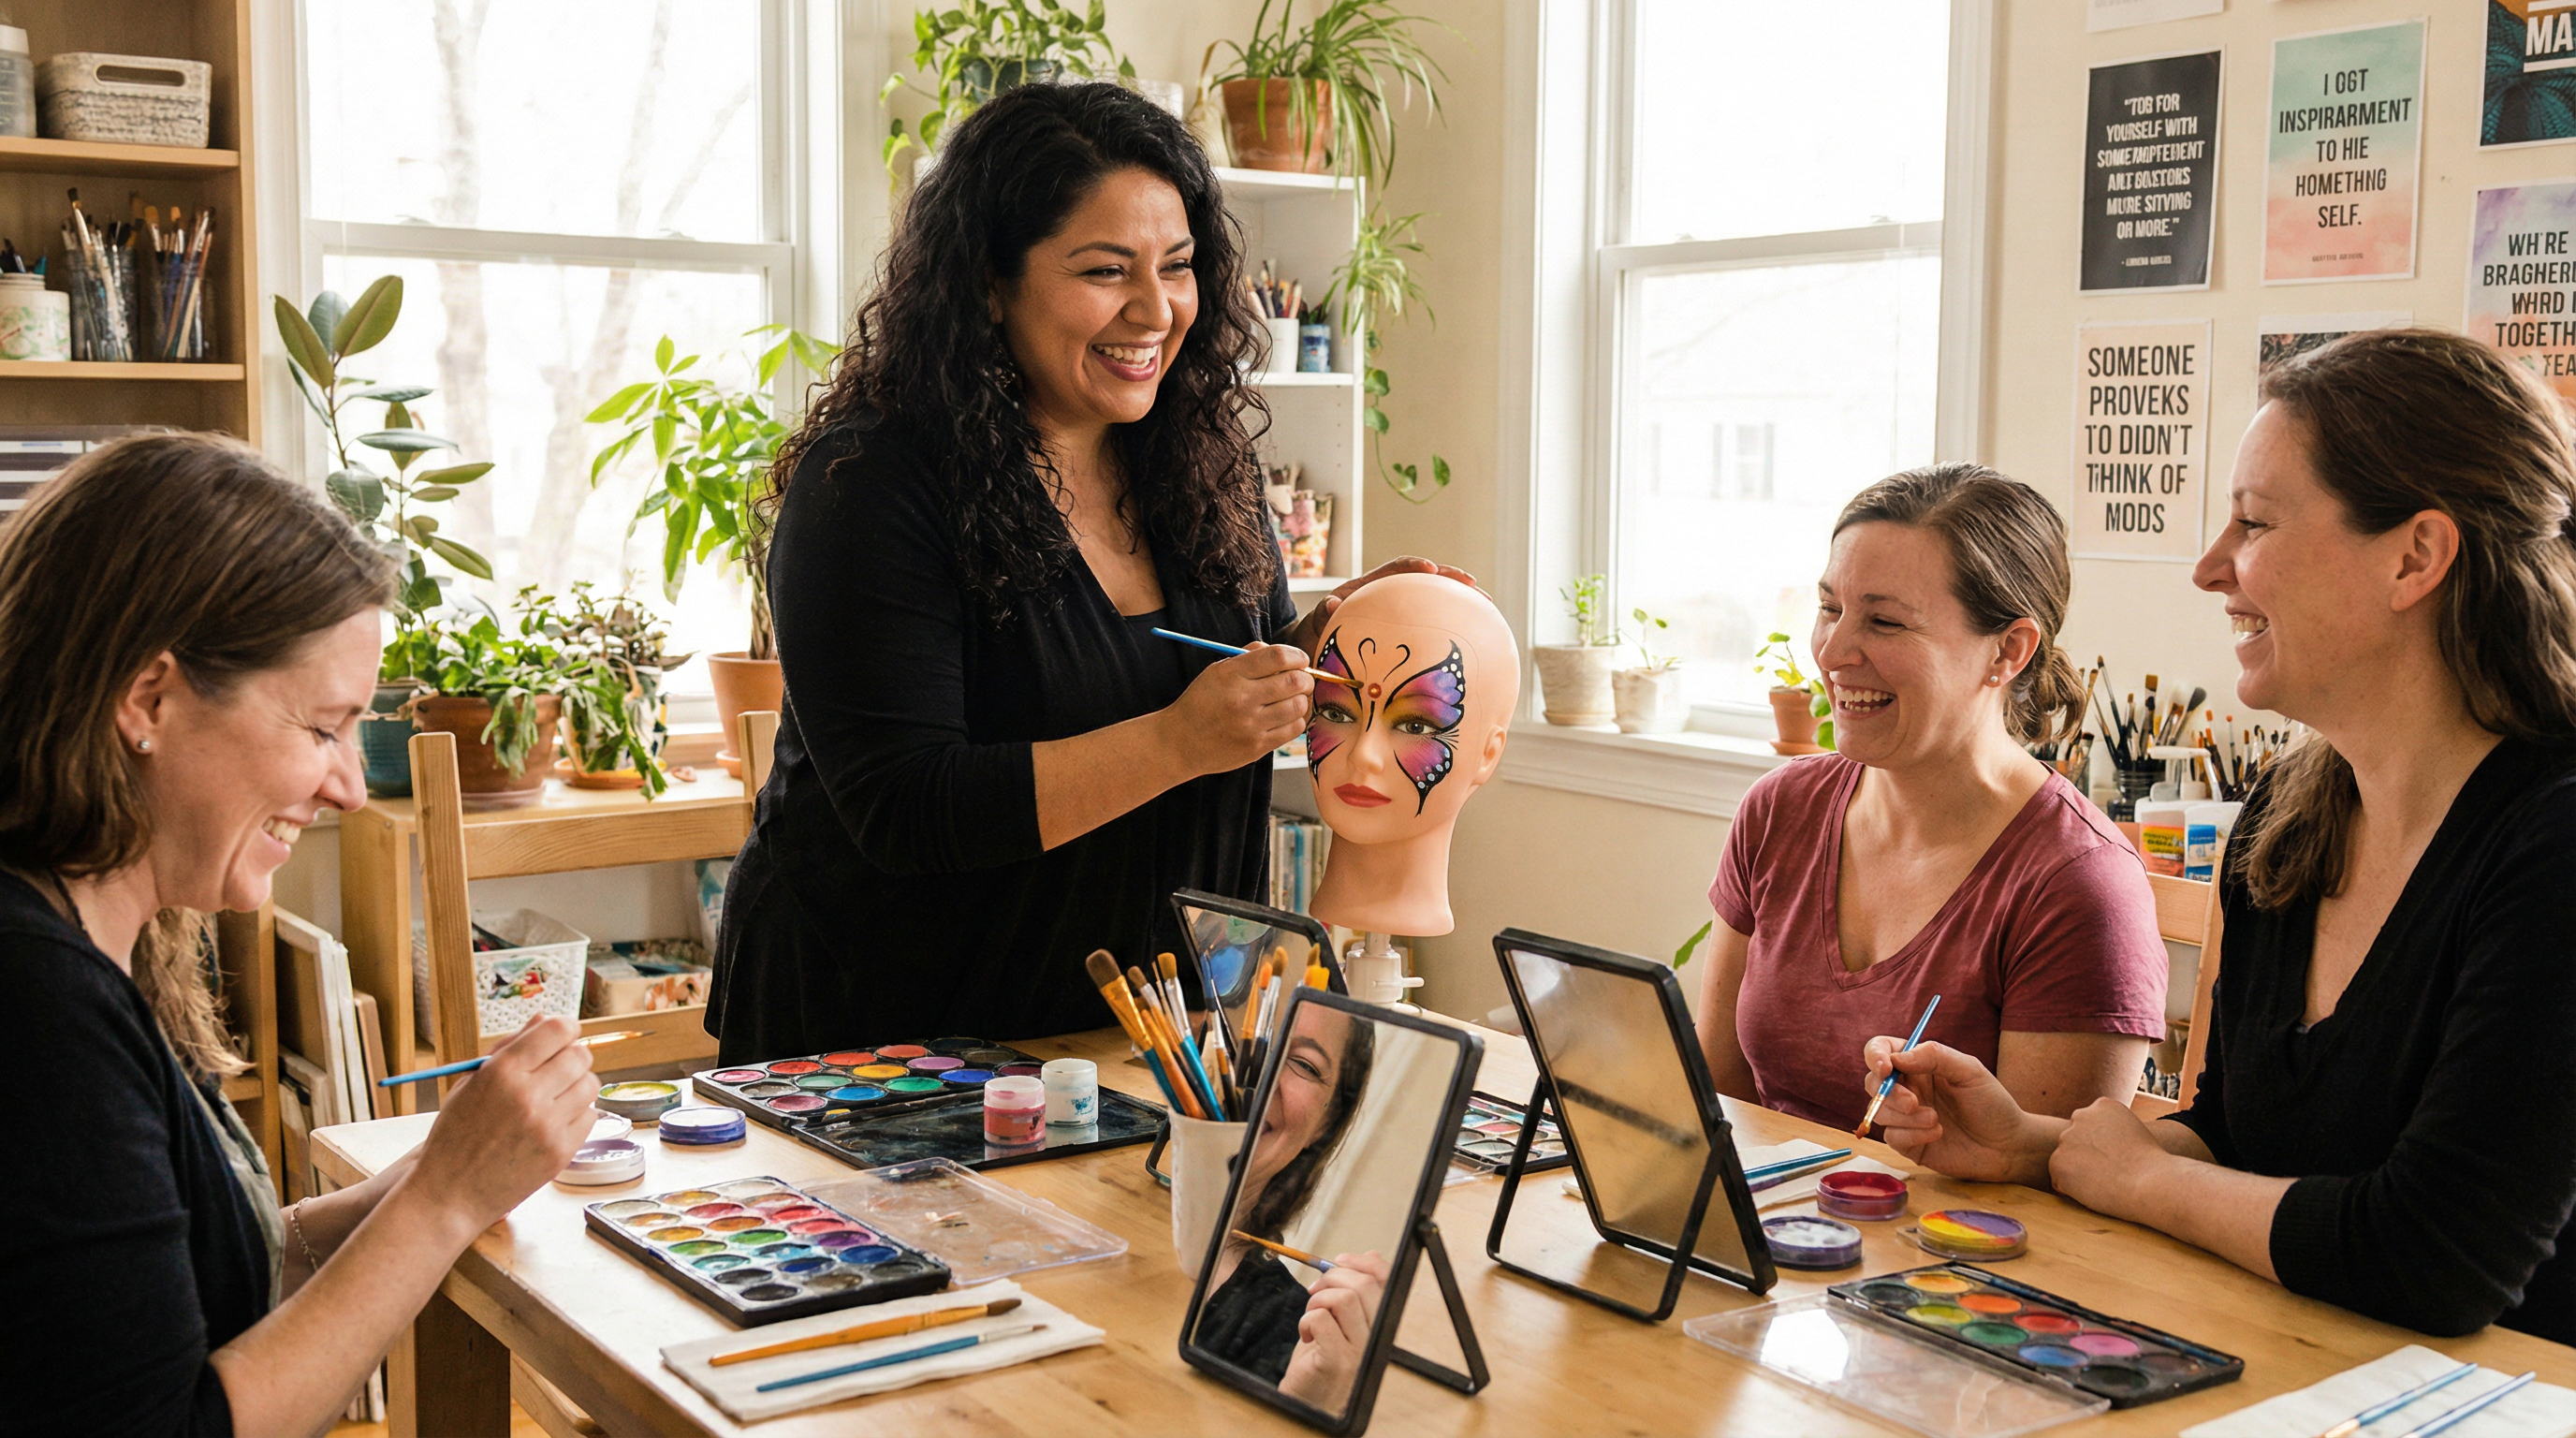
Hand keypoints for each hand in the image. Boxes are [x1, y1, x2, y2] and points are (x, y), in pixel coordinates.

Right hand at [401, 1016, 596, 1232]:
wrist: (449, 1193)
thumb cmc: (456, 1135)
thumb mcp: (470, 1084)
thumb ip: (509, 1048)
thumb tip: (545, 1019)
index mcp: (502, 1072)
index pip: (558, 1029)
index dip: (565, 1028)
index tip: (563, 1035)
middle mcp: (529, 1095)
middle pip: (580, 1055)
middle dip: (573, 1056)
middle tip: (559, 1067)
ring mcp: (548, 1125)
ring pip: (590, 1085)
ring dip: (577, 1085)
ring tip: (554, 1096)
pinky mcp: (561, 1151)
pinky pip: (590, 1117)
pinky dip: (577, 1115)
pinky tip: (554, 1121)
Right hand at [1160, 643, 1311, 777]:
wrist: (1180, 742)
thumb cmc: (1202, 703)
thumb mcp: (1216, 671)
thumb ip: (1249, 656)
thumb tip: (1285, 654)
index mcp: (1230, 674)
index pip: (1278, 656)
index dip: (1297, 656)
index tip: (1300, 660)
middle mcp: (1242, 699)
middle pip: (1294, 681)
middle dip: (1305, 677)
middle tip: (1302, 679)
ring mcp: (1251, 725)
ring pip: (1298, 705)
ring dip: (1302, 699)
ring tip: (1292, 698)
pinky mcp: (1258, 746)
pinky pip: (1294, 728)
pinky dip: (1296, 719)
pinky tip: (1285, 717)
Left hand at [1278, 1250, 1388, 1411]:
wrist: (1310, 1400)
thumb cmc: (1324, 1358)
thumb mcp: (1343, 1319)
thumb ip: (1357, 1290)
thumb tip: (1371, 1256)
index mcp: (1382, 1322)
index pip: (1387, 1280)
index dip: (1363, 1263)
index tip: (1339, 1261)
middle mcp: (1377, 1337)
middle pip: (1364, 1286)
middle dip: (1332, 1277)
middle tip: (1315, 1291)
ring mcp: (1360, 1351)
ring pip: (1344, 1299)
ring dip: (1317, 1300)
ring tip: (1311, 1316)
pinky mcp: (1337, 1361)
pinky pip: (1321, 1319)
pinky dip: (1306, 1320)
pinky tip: (1307, 1335)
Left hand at [1282, 556, 1478, 656]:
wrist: (1311, 652)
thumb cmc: (1312, 637)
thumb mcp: (1314, 625)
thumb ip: (1322, 613)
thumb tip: (1332, 602)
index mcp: (1365, 588)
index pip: (1392, 570)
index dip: (1412, 566)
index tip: (1430, 569)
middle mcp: (1385, 595)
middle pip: (1423, 579)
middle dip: (1450, 578)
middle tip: (1474, 585)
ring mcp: (1397, 612)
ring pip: (1432, 599)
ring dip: (1458, 600)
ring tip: (1484, 605)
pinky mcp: (1404, 629)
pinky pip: (1430, 622)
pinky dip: (1450, 624)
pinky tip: (1472, 636)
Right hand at [1863, 1038, 2056, 1186]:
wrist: (2008, 1146)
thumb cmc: (1992, 1103)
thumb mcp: (1970, 1071)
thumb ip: (1935, 1056)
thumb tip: (1897, 1058)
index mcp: (1918, 1064)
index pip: (1881, 1050)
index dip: (1875, 1056)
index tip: (1886, 1068)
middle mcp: (1907, 1088)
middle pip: (1873, 1083)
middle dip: (1888, 1093)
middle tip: (1913, 1103)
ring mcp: (1905, 1117)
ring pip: (1879, 1111)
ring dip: (1904, 1117)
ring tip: (1936, 1120)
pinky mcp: (1908, 1143)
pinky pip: (1891, 1137)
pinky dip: (1912, 1135)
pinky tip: (1937, 1134)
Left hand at [2048, 1097, 2173, 1219]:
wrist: (2152, 1184)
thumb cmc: (2151, 1166)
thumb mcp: (2135, 1132)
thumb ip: (2111, 1130)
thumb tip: (2095, 1142)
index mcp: (2103, 1105)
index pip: (2088, 1125)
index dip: (2100, 1146)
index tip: (2116, 1157)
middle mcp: (2081, 1117)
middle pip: (2073, 1141)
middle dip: (2085, 1156)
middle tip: (2108, 1172)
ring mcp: (2067, 1139)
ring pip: (2064, 1160)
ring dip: (2078, 1173)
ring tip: (2104, 1182)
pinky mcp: (2058, 1163)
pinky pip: (2059, 1181)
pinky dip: (2072, 1190)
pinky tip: (2094, 1192)